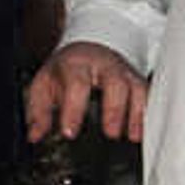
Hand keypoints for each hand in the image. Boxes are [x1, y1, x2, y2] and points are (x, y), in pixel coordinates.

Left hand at [22, 39, 146, 141]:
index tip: (70, 132)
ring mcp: (125, 72)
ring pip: (138, 88)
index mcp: (76, 64)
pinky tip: (144, 132)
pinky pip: (149, 95)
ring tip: (132, 136)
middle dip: (114, 109)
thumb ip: (38, 111)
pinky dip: (148, 114)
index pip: (76, 83)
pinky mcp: (138, 81)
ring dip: (138, 113)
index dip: (73, 108)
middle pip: (115, 82)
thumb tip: (34, 135)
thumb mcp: (44, 84)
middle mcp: (105, 65)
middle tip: (110, 134)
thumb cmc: (67, 69)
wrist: (90, 47)